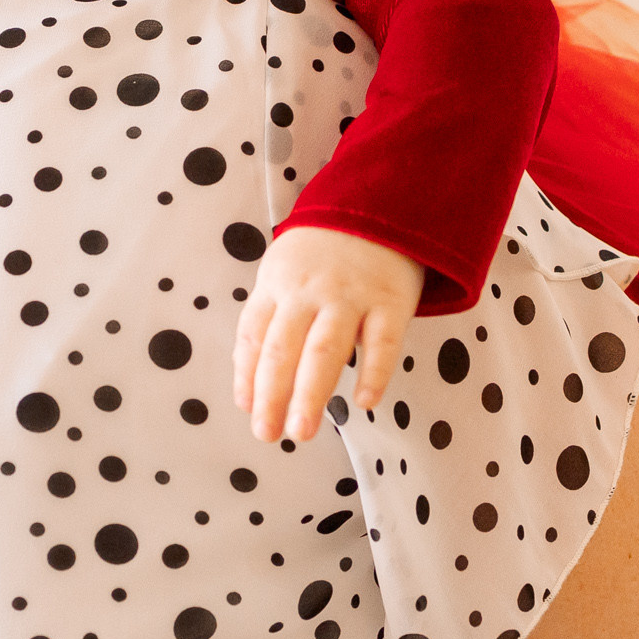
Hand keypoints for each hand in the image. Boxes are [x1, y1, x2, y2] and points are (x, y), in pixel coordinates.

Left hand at [232, 226, 421, 442]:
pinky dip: (375, 372)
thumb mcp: (282, 272)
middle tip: (267, 434)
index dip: (246, 375)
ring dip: (311, 393)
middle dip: (272, 394)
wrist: (379, 204)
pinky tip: (366, 401)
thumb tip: (247, 385)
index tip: (248, 409)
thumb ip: (266, 322)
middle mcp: (309, 292)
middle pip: (283, 348)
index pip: (253, 334)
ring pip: (325, 349)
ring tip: (301, 432)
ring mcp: (351, 296)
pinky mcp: (391, 301)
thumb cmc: (322, 253)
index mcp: (277, 283)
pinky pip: (383, 342)